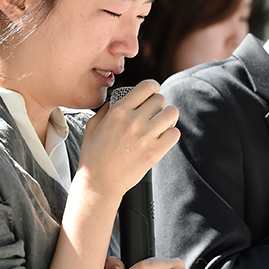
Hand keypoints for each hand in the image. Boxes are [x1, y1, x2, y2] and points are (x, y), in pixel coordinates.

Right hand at [77, 79, 179, 197]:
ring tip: (161, 125)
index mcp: (118, 111)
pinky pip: (175, 133)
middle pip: (161, 99)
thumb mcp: (93, 125)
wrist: (99, 182)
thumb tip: (119, 98)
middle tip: (154, 114)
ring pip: (172, 113)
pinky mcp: (155, 152)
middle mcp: (133, 121)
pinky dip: (171, 134)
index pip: (147, 86)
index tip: (151, 95)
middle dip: (159, 105)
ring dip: (168, 117)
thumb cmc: (94, 155)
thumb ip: (108, 108)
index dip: (153, 88)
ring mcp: (145, 136)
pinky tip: (162, 138)